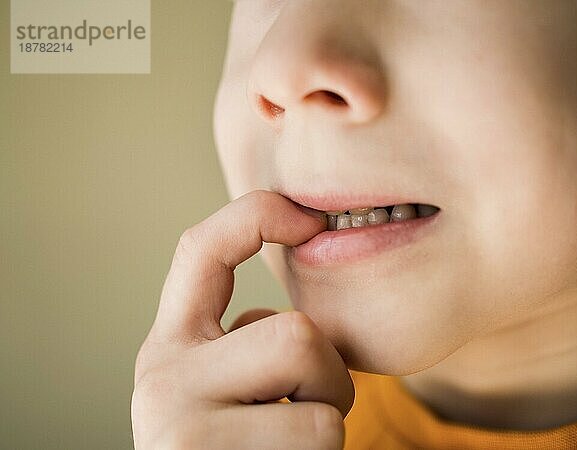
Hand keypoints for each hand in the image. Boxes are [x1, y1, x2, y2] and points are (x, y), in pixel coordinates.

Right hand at [131, 190, 354, 448]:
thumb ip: (245, 342)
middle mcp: (162, 378)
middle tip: (305, 409)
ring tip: (288, 447)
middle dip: (327, 374)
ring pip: (316, 386)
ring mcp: (183, 428)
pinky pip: (318, 435)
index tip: (309, 218)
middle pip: (293, 332)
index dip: (257, 216)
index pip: (201, 249)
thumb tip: (291, 296)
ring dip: (326, 418)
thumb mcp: (223, 388)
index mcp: (169, 347)